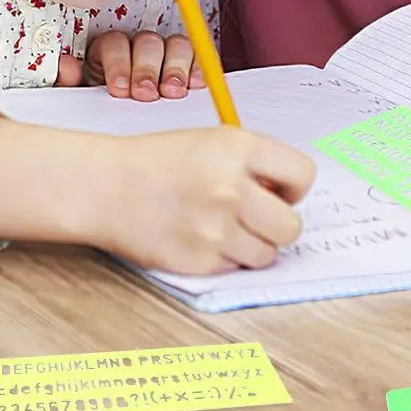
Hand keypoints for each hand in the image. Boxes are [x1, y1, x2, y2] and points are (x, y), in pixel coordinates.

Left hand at [79, 30, 203, 99]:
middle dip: (148, 69)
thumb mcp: (76, 99)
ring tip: (173, 92)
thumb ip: (67, 83)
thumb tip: (67, 66)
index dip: (118, 64)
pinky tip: (196, 84)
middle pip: (147, 42)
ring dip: (176, 68)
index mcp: (108, 52)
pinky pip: (199, 56)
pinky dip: (199, 68)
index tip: (119, 89)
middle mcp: (138, 48)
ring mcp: (165, 55)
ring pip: (175, 45)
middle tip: (147, 93)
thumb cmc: (97, 109)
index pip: (115, 43)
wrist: (114, 122)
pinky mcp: (188, 66)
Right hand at [95, 128, 315, 274]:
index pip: (303, 175)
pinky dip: (222, 258)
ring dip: (251, 245)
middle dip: (278, 224)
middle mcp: (232, 188)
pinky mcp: (200, 262)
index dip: (293, 187)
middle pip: (291, 226)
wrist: (107, 186)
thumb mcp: (213, 142)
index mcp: (239, 148)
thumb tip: (288, 194)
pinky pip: (233, 268)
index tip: (279, 191)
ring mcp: (216, 229)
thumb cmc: (159, 161)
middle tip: (256, 217)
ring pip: (266, 254)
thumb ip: (254, 163)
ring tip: (222, 227)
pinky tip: (199, 237)